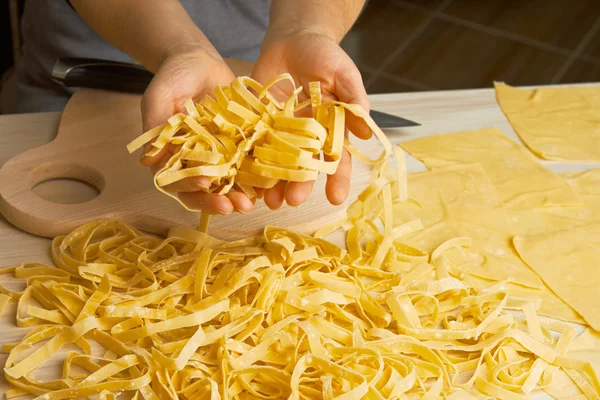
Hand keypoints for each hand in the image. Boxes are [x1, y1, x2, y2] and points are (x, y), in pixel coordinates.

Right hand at [140, 49, 254, 213]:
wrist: (199, 60)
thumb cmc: (173, 77)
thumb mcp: (159, 96)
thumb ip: (155, 126)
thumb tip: (149, 161)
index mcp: (170, 157)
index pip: (176, 181)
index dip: (189, 188)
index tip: (204, 185)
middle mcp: (194, 162)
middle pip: (203, 190)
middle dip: (218, 201)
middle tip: (235, 207)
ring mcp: (218, 156)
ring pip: (228, 184)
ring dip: (239, 196)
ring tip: (252, 202)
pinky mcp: (238, 147)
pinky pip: (247, 166)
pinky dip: (256, 177)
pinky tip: (268, 182)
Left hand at [252, 30, 370, 209]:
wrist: (292, 38)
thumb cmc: (324, 54)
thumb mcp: (343, 72)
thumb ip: (353, 98)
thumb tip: (365, 131)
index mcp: (331, 129)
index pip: (337, 159)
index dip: (337, 179)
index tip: (336, 198)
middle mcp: (307, 137)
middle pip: (305, 166)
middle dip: (300, 185)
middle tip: (293, 200)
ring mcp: (282, 132)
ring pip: (278, 162)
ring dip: (274, 183)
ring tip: (268, 201)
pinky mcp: (259, 123)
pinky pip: (254, 145)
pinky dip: (249, 162)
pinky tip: (245, 178)